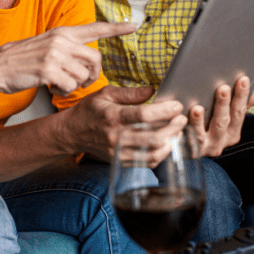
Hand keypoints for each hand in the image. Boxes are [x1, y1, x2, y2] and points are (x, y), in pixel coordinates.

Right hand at [0, 21, 136, 96]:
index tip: (134, 25)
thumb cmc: (22, 60)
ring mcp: (55, 54)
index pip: (95, 28)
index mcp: (62, 32)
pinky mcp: (48, 70)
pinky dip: (63, 92)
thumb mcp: (46, 45)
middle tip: (81, 81)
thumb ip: (67, 47)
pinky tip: (51, 87)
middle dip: (92, 75)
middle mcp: (61, 40)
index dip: (116, 28)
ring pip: (84, 75)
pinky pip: (70, 86)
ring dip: (75, 85)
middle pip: (95, 60)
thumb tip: (89, 59)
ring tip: (58, 83)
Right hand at [59, 85, 186, 163]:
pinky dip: (161, 155)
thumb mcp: (106, 94)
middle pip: (153, 136)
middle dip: (173, 127)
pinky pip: (146, 163)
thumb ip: (130, 93)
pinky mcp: (120, 162)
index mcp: (113, 116)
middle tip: (182, 118)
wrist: (72, 132)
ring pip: (153, 153)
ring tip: (177, 131)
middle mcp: (117, 136)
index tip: (176, 105)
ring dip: (170, 142)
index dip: (164, 110)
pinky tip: (166, 143)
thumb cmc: (89, 110)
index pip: (144, 115)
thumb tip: (153, 90)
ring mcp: (118, 152)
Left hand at [187, 76, 253, 156]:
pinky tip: (180, 120)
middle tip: (222, 88)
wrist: (184, 149)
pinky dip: (183, 131)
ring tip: (197, 108)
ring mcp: (205, 147)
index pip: (240, 112)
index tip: (243, 79)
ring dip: (200, 120)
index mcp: (233, 131)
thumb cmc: (208, 123)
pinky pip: (185, 141)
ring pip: (203, 133)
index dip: (242, 96)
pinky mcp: (188, 150)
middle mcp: (221, 141)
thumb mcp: (228, 114)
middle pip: (223, 122)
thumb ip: (244, 101)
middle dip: (224, 105)